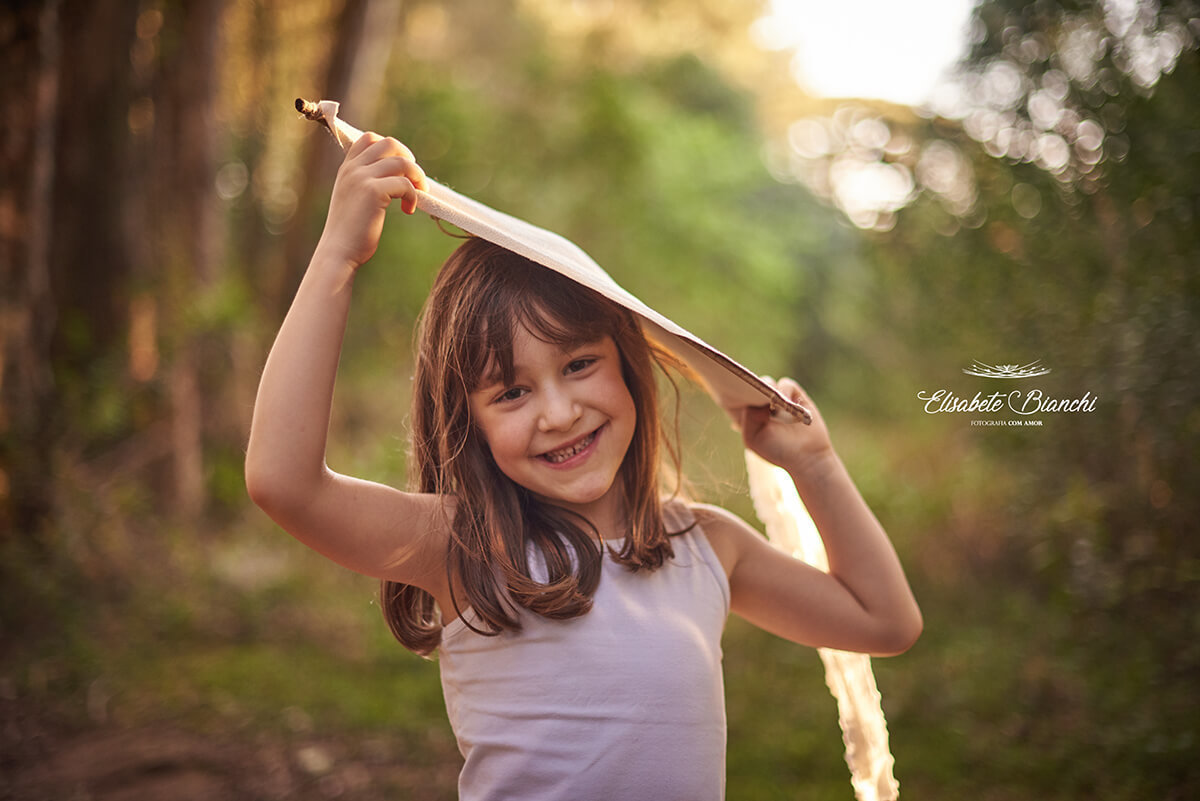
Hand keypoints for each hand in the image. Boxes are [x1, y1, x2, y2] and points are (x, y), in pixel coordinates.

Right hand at [314, 132, 427, 268]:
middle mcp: (353, 169)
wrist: (338, 252)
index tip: (401, 169)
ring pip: (402, 162)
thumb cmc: (350, 232)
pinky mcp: (373, 192)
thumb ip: (366, 183)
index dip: (392, 149)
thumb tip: (399, 176)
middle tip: (415, 181)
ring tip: (418, 195)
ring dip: (417, 177)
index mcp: (347, 168)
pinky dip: (413, 196)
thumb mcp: (354, 199)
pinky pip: (405, 184)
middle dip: (408, 158)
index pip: (369, 139)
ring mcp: (361, 178)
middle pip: (389, 144)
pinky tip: (408, 209)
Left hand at [737, 378, 834, 476]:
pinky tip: (786, 404)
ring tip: (772, 406)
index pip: (738, 394)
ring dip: (767, 391)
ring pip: (768, 383)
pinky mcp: (795, 395)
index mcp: (748, 412)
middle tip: (752, 393)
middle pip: (752, 385)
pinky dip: (784, 391)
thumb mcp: (752, 438)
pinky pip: (786, 384)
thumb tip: (757, 400)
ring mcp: (779, 398)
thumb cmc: (776, 450)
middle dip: (750, 387)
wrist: (805, 456)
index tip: (736, 391)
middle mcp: (762, 402)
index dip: (737, 392)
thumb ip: (748, 417)